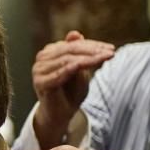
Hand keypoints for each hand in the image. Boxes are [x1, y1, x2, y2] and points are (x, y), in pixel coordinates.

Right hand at [29, 31, 114, 146]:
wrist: (60, 116)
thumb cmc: (70, 93)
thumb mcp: (79, 70)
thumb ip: (77, 52)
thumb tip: (75, 33)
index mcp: (49, 53)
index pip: (73, 45)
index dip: (93, 45)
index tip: (111, 48)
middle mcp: (41, 59)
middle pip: (71, 49)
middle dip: (93, 50)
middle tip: (111, 52)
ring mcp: (39, 70)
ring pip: (68, 59)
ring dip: (90, 57)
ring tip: (106, 57)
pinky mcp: (40, 82)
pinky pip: (62, 71)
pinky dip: (78, 66)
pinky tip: (91, 64)